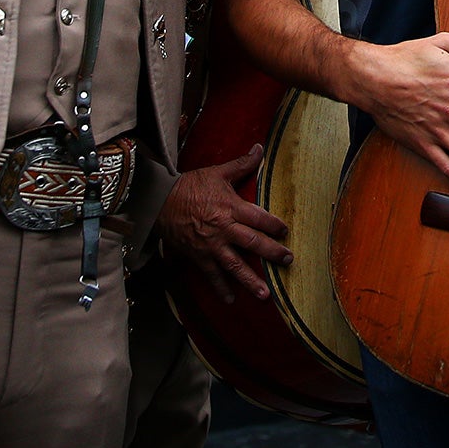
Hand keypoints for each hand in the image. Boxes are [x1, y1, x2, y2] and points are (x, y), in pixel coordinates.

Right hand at [158, 146, 292, 304]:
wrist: (160, 201)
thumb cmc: (190, 185)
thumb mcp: (217, 172)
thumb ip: (241, 164)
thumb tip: (259, 147)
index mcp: (231, 207)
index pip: (259, 218)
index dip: (275, 225)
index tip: (286, 231)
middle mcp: (224, 228)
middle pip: (253, 243)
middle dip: (273, 253)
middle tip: (288, 261)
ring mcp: (211, 245)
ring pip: (235, 266)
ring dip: (250, 281)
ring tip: (265, 295)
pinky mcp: (199, 256)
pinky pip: (211, 275)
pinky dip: (220, 288)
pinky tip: (230, 300)